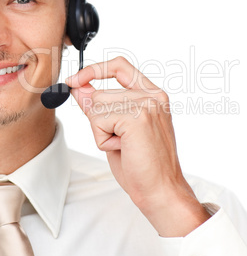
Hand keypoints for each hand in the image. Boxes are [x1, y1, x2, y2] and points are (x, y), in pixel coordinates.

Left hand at [65, 56, 209, 235]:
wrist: (161, 190)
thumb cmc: (142, 164)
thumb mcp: (118, 129)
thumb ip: (101, 106)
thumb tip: (78, 87)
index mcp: (153, 95)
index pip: (120, 65)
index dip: (95, 69)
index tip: (76, 80)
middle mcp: (152, 95)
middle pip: (100, 92)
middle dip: (98, 119)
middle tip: (120, 140)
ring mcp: (146, 104)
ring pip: (96, 106)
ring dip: (101, 131)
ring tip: (124, 145)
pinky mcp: (137, 117)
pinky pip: (97, 120)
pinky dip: (102, 139)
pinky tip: (123, 149)